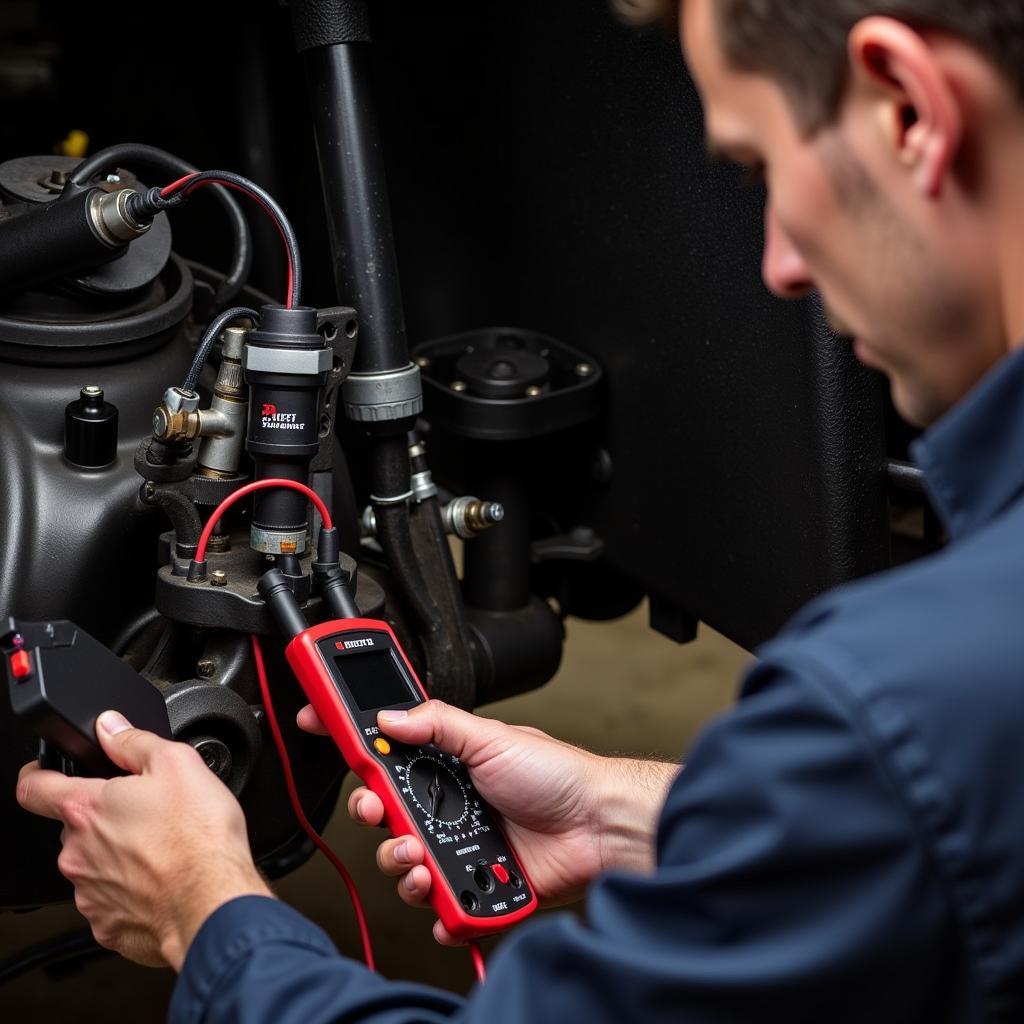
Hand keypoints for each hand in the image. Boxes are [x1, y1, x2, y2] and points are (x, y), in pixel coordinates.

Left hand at [16, 711, 271, 969]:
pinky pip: (111, 900)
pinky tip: (163, 880)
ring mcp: (89, 893)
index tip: (44, 772)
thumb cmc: (198, 837)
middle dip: (104, 818)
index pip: (34, 787)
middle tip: (146, 813)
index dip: (37, 773)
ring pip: (94, 864)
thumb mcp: (177, 763)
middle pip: (75, 827)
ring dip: (118, 855)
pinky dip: (132, 890)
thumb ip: (134, 741)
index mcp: (87, 810)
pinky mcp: (106, 926)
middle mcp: (77, 854)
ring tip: (163, 849)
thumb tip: (111, 727)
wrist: (213, 902)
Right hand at [297, 699, 677, 944]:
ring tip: (423, 856)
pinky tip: (446, 896)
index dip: (350, 743)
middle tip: (379, 811)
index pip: (385, 755)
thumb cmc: (555, 774)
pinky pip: (440, 907)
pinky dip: (438, 908)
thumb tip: (390, 716)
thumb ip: (438, 723)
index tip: (316, 723)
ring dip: (403, 864)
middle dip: (372, 816)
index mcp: (446, 768)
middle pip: (384, 817)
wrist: (597, 823)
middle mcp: (447, 808)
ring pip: (403, 864)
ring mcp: (459, 848)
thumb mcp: (491, 736)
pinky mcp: (474, 887)